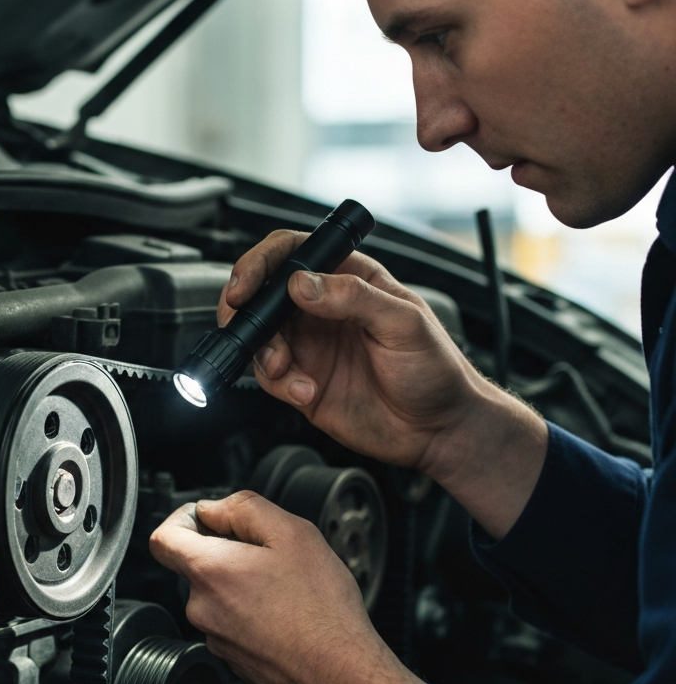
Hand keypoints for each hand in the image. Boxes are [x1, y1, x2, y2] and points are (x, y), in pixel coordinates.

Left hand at [149, 490, 423, 683]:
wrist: (341, 676)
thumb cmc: (322, 611)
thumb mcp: (293, 533)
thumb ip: (244, 509)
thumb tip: (213, 509)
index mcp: (209, 572)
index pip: (162, 538)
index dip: (183, 518)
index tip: (210, 518)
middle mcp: (203, 608)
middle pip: (196, 565)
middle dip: (228, 552)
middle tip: (272, 555)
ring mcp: (216, 638)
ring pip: (218, 595)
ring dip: (244, 584)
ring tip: (287, 588)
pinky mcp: (234, 659)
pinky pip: (233, 623)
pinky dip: (253, 612)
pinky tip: (287, 614)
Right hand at [221, 232, 547, 539]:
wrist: (438, 430)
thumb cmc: (436, 370)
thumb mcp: (403, 323)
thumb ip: (353, 298)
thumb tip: (303, 285)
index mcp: (349, 279)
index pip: (294, 253)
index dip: (262, 262)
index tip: (247, 284)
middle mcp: (324, 310)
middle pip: (264, 294)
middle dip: (246, 310)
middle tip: (245, 326)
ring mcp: (311, 347)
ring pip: (261, 338)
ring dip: (264, 353)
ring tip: (287, 370)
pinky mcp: (303, 382)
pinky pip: (271, 377)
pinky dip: (279, 384)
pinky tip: (305, 392)